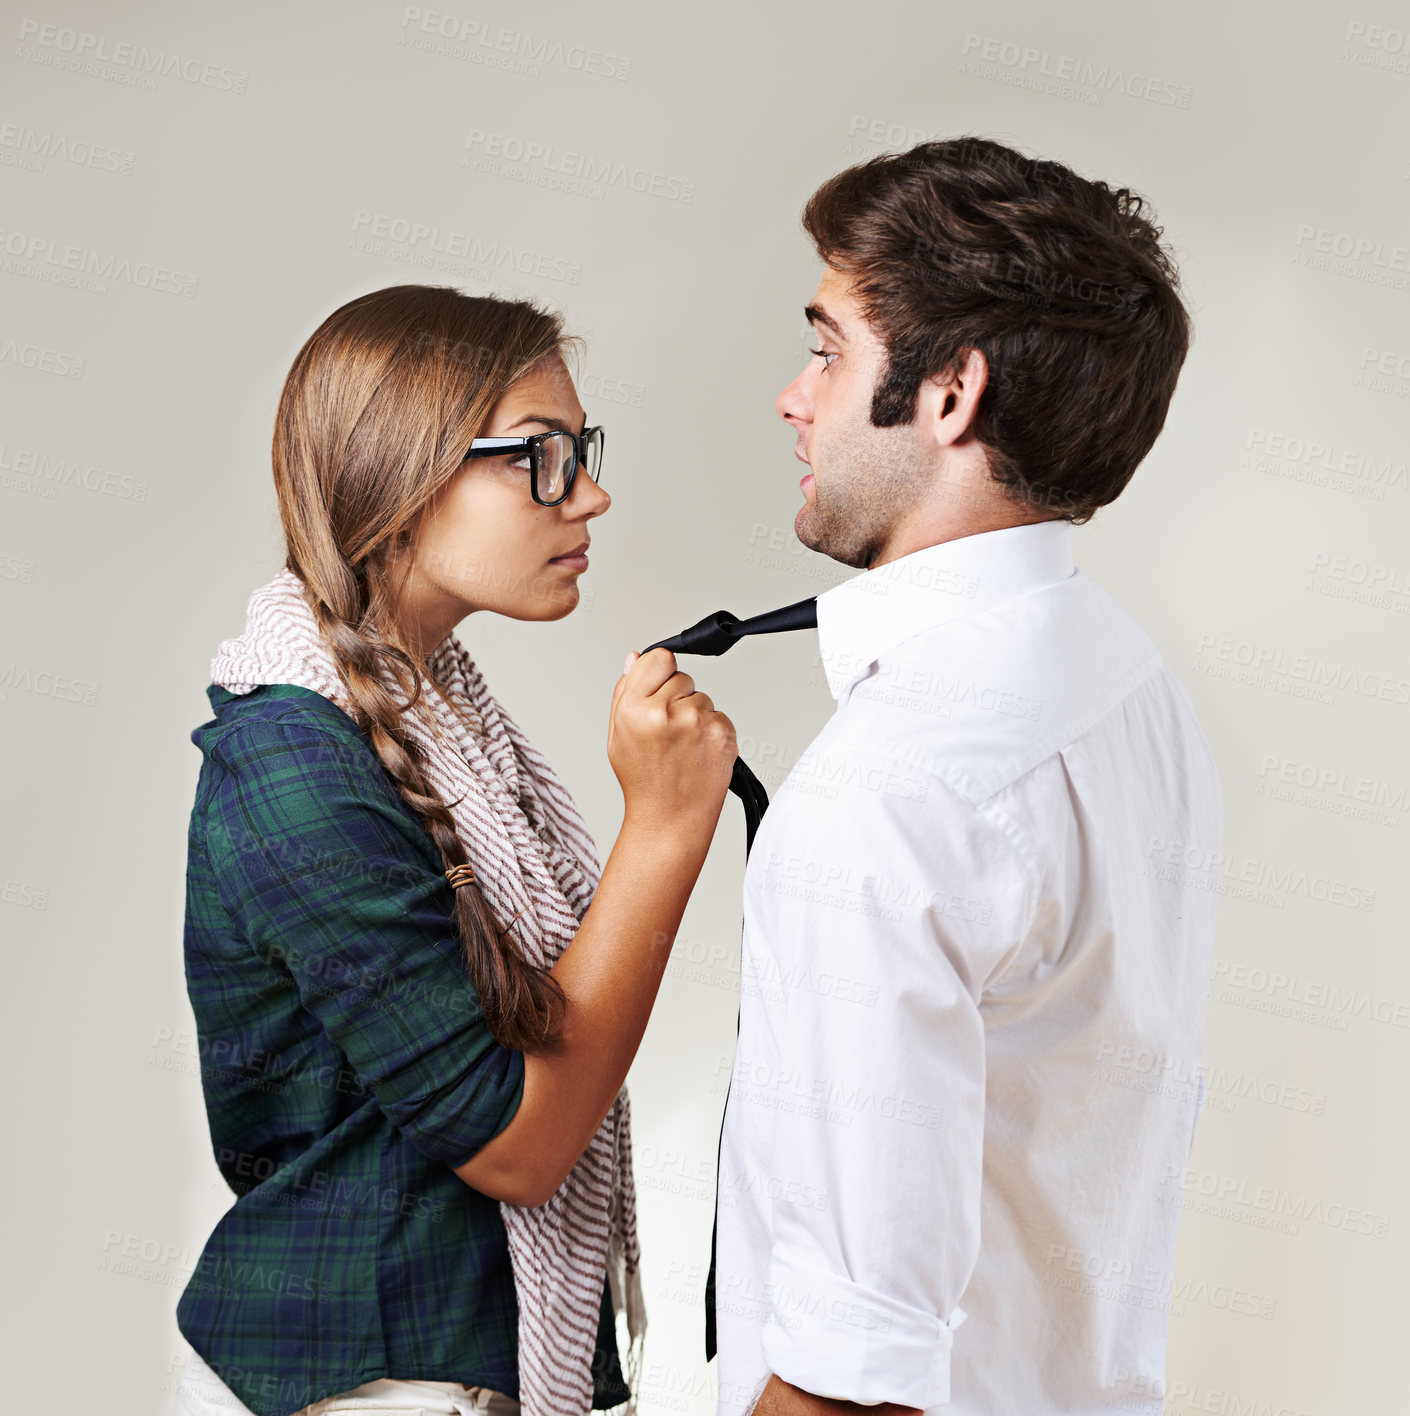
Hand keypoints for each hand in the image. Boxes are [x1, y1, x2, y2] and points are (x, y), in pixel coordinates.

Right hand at [608, 646, 737, 839]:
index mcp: (633, 707)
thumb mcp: (617, 735)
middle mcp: (665, 710)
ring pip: (702, 697)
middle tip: (668, 731)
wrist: (670, 818)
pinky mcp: (722, 732)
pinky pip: (719, 715)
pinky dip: (712, 731)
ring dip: (695, 715)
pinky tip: (698, 753)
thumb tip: (634, 657)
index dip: (660, 672)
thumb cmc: (643, 781)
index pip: (659, 657)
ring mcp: (697, 721)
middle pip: (682, 676)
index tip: (659, 689)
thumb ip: (624, 691)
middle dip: (676, 696)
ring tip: (683, 746)